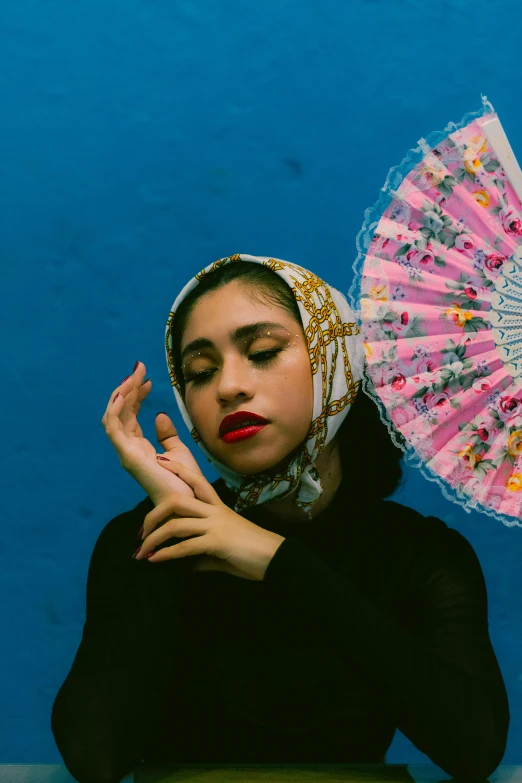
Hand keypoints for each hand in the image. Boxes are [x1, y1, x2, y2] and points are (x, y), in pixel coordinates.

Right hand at [101, 361, 203, 506]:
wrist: (190, 502)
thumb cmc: (185, 482)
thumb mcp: (178, 450)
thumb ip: (167, 434)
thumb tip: (159, 416)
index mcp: (139, 447)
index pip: (130, 415)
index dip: (136, 395)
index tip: (148, 379)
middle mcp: (129, 448)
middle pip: (121, 412)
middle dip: (128, 388)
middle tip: (139, 368)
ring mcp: (126, 452)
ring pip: (114, 416)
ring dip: (121, 393)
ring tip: (134, 375)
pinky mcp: (127, 456)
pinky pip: (113, 428)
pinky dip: (115, 409)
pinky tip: (123, 393)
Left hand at [135, 459, 285, 581]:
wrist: (275, 560)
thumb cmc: (251, 553)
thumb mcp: (223, 549)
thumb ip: (204, 552)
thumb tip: (188, 564)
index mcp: (218, 507)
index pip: (196, 480)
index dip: (177, 468)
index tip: (159, 461)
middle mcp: (215, 511)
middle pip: (176, 501)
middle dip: (153, 515)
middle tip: (140, 533)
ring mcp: (216, 525)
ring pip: (176, 524)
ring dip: (154, 539)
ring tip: (142, 552)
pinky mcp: (217, 542)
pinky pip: (185, 547)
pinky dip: (167, 554)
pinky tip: (156, 561)